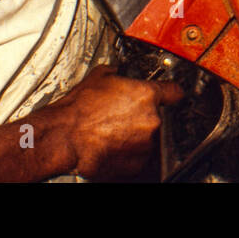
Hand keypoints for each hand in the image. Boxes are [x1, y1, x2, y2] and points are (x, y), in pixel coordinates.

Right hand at [52, 64, 183, 179]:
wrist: (63, 137)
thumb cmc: (78, 110)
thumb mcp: (100, 77)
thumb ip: (118, 73)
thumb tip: (118, 72)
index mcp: (148, 95)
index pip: (175, 93)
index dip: (170, 94)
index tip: (168, 96)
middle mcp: (152, 120)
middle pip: (158, 118)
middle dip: (143, 118)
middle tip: (122, 119)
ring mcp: (146, 144)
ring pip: (149, 139)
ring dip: (136, 137)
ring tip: (113, 134)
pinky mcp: (136, 165)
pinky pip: (138, 158)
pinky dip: (128, 154)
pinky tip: (111, 147)